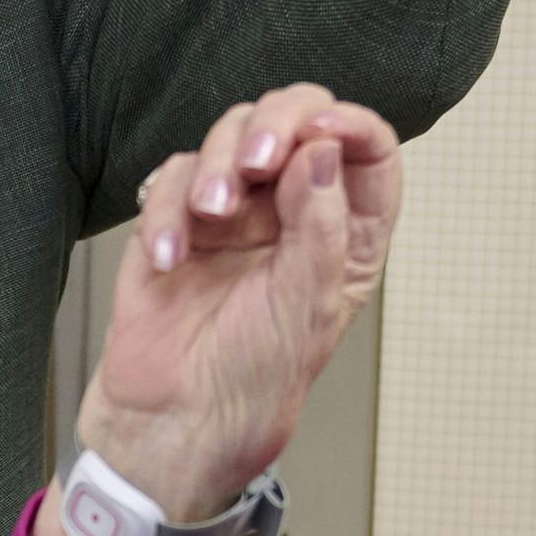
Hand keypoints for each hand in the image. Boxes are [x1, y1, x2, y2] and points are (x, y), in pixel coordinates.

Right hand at [74, 89, 404, 520]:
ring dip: (220, 162)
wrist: (173, 417)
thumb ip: (320, 225)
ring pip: (231, 134)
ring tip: (211, 215)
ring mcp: (234, 211)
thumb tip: (323, 148)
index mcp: (344, 233)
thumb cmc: (252, 378)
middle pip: (296, 118)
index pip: (367, 154)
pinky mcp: (177, 218)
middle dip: (276, 125)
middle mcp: (292, 210)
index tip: (322, 131)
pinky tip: (171, 258)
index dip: (352, 126)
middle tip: (259, 162)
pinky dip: (168, 207)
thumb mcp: (306, 307)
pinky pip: (173, 176)